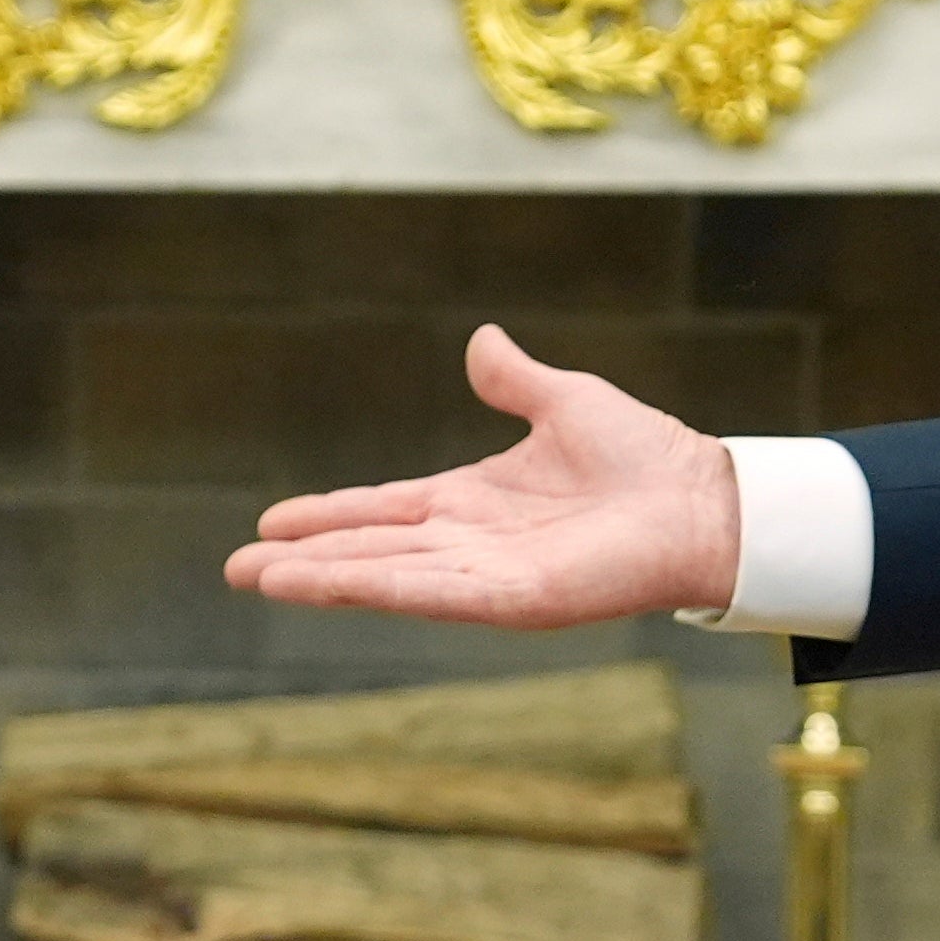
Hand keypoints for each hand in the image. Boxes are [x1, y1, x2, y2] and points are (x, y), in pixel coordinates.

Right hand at [225, 325, 739, 628]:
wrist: (704, 500)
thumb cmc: (647, 457)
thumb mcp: (565, 401)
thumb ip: (515, 379)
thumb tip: (481, 340)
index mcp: (475, 502)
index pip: (384, 510)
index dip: (328, 515)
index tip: (271, 524)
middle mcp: (471, 545)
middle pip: (370, 551)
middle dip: (303, 561)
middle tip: (235, 570)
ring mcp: (488, 576)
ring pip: (387, 577)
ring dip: (322, 580)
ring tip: (258, 581)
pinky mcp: (513, 600)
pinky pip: (432, 594)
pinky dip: (376, 588)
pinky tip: (327, 585)